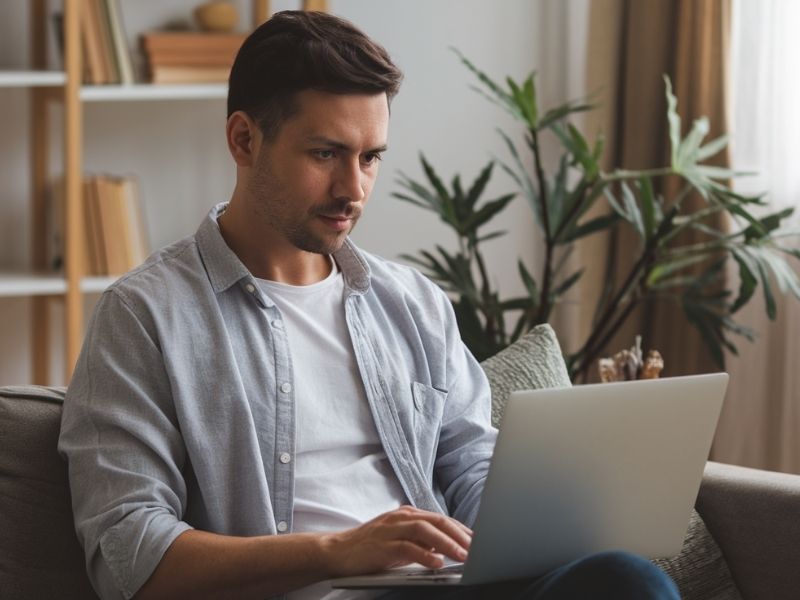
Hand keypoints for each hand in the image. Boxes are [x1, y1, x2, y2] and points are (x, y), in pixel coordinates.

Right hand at [320, 505, 472, 576]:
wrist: (338, 551)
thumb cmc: (372, 547)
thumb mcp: (402, 541)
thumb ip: (423, 541)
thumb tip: (450, 547)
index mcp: (409, 514)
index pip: (442, 519)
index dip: (462, 530)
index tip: (480, 542)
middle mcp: (402, 517)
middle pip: (438, 521)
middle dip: (460, 535)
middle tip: (478, 549)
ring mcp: (391, 529)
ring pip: (425, 530)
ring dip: (447, 543)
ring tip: (463, 556)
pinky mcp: (382, 545)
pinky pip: (407, 547)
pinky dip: (424, 554)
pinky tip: (437, 563)